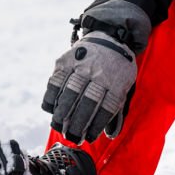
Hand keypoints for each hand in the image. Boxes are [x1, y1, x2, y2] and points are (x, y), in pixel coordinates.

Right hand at [41, 0, 150, 144]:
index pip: (106, 108)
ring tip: (59, 126)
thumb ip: (116, 109)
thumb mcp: (124, 85)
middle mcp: (100, 73)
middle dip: (77, 123)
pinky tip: (50, 109)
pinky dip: (51, 96)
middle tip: (71, 137)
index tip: (88, 138)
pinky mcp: (67, 59)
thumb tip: (109, 135)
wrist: (110, 36)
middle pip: (87, 102)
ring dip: (62, 113)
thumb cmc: (117, 68)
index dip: (95, 125)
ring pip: (70, 92)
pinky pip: (56, 81)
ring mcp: (82, 65)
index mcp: (117, 81)